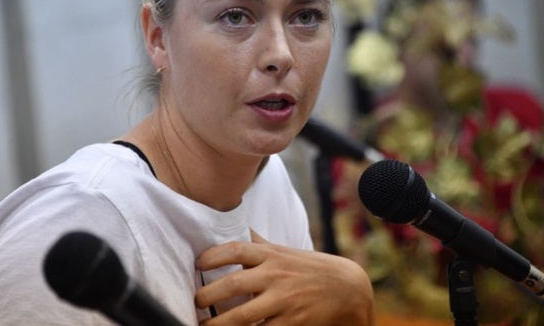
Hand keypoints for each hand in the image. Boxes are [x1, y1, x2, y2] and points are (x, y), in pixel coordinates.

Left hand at [195, 230, 374, 324]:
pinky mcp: (292, 324)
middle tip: (195, 303)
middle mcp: (276, 276)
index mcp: (272, 255)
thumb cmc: (310, 268)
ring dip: (218, 325)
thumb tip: (236, 227)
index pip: (236, 249)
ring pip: (242, 317)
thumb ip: (260, 243)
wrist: (348, 289)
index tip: (197, 264)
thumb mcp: (285, 251)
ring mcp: (284, 301)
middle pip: (233, 285)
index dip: (212, 256)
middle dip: (208, 296)